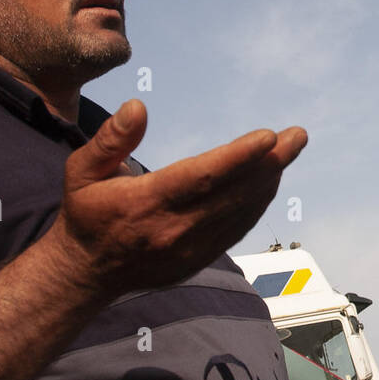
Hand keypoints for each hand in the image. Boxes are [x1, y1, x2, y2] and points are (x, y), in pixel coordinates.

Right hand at [46, 98, 306, 296]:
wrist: (85, 272)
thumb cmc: (86, 212)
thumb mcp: (80, 170)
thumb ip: (110, 139)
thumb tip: (138, 106)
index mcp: (145, 204)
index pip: (201, 177)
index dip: (239, 157)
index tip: (269, 137)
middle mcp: (173, 229)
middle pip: (232, 193)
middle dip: (271, 163)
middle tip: (298, 136)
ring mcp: (189, 249)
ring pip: (240, 211)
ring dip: (268, 180)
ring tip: (288, 150)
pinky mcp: (198, 260)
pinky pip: (236, 229)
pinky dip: (257, 203)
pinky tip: (269, 180)